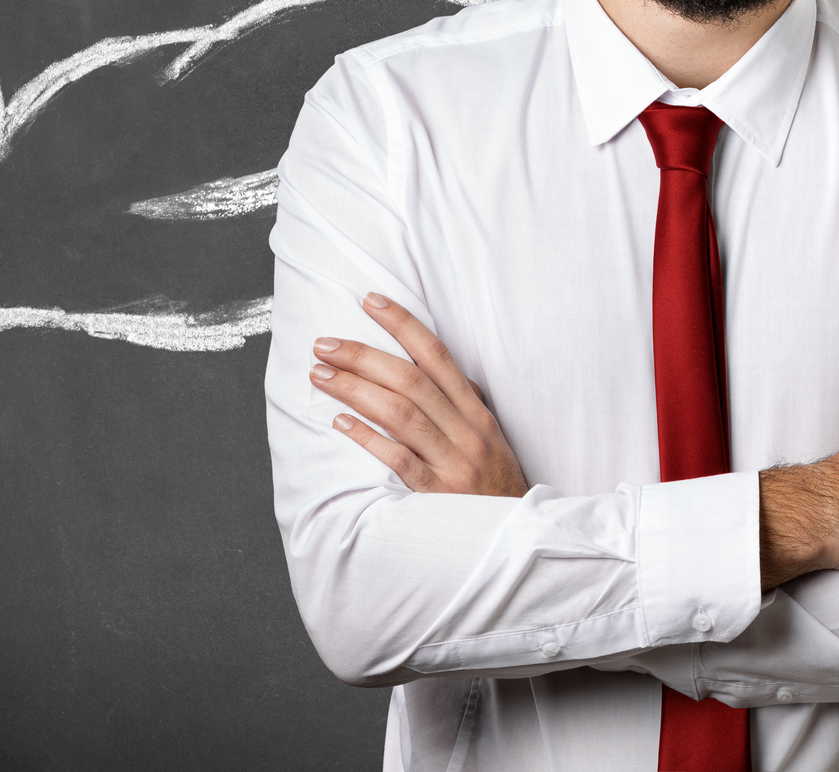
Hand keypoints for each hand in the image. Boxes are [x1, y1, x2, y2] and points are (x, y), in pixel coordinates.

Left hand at [311, 294, 528, 496]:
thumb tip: (436, 368)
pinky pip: (398, 460)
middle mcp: (466, 431)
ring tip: (321, 375)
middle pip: (410, 380)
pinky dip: (369, 438)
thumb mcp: (491, 436)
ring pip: (401, 414)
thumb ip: (465, 402)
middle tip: (325, 345)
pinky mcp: (438, 494)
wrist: (517, 536)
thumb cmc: (498, 483)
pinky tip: (340, 423)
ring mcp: (452, 462)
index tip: (371, 302)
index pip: (437, 356)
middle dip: (363, 356)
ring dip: (356, 390)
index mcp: (477, 412)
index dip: (403, 325)